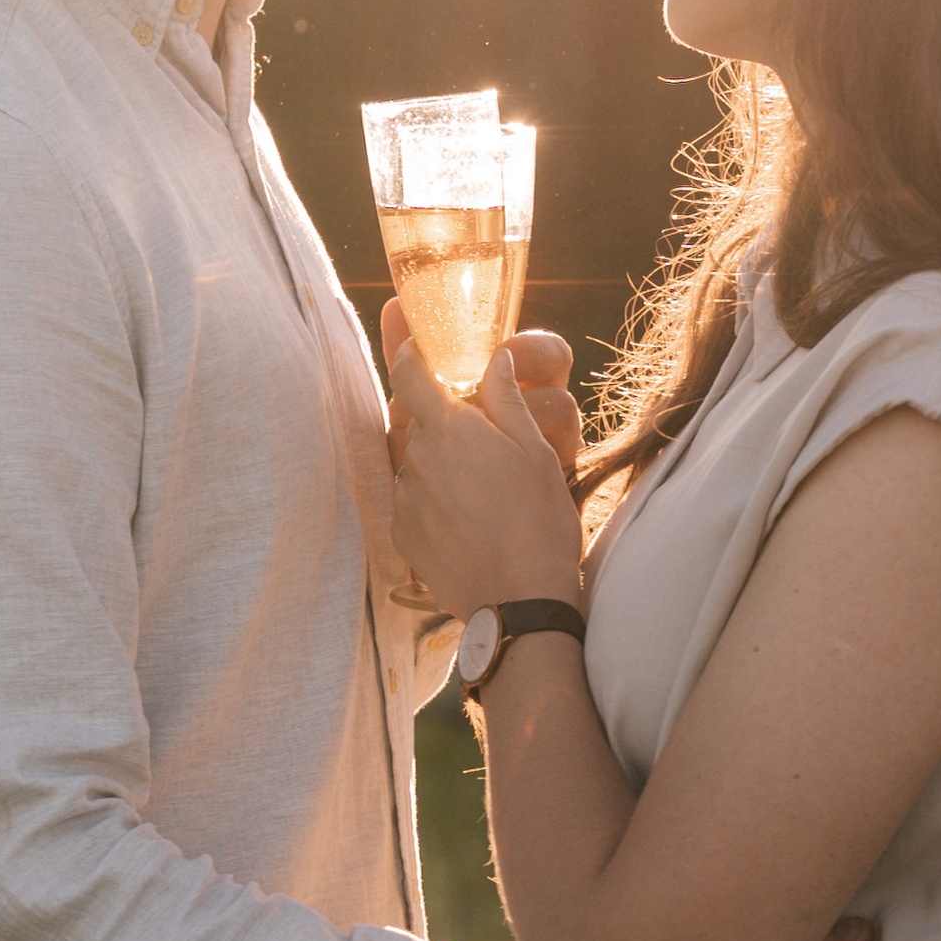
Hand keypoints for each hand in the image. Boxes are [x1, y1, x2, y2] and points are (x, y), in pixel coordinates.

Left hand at [382, 309, 581, 613]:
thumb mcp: (534, 452)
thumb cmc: (537, 522)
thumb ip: (505, 399)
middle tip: (475, 433)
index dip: (407, 347)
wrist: (519, 603)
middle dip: (437, 415)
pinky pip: (411, 499)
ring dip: (436, 460)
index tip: (412, 337)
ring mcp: (405, 498)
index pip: (409, 370)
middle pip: (413, 418)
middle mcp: (415, 457)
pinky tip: (467, 516)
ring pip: (414, 460)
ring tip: (480, 487)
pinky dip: (431, 497)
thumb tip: (494, 359)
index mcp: (448, 427)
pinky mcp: (403, 534)